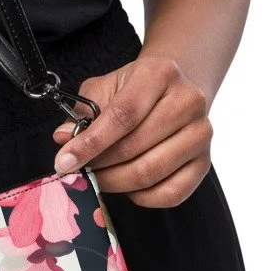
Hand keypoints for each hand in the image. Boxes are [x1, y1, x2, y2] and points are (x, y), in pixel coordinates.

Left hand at [51, 53, 212, 206]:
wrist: (175, 91)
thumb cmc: (135, 90)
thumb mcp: (106, 88)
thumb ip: (83, 112)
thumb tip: (64, 138)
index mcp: (161, 73)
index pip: (123, 115)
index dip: (91, 143)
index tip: (64, 161)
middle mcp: (188, 101)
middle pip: (135, 147)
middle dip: (99, 165)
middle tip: (79, 171)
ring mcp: (201, 134)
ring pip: (151, 172)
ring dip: (116, 181)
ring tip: (98, 176)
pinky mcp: (205, 163)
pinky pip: (170, 193)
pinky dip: (141, 196)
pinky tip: (126, 184)